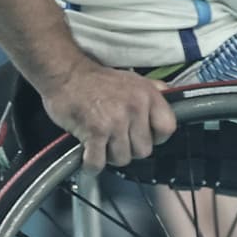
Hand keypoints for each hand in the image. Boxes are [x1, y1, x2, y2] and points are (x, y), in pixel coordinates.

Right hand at [41, 62, 177, 171]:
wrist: (65, 73)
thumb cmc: (96, 79)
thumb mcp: (133, 79)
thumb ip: (153, 90)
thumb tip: (171, 97)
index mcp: (147, 95)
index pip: (167, 128)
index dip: (155, 138)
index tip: (143, 136)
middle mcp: (135, 107)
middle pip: (144, 151)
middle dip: (129, 149)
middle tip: (115, 140)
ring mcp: (116, 120)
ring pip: (123, 159)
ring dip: (109, 156)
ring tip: (101, 143)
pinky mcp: (95, 131)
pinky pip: (98, 162)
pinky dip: (91, 163)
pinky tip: (88, 153)